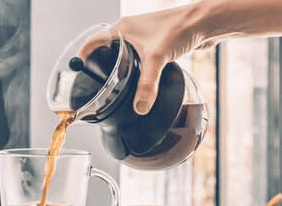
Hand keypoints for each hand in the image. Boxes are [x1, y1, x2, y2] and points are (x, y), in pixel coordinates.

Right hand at [80, 5, 211, 114]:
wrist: (205, 22)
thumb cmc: (179, 28)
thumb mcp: (157, 59)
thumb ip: (147, 86)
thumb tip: (139, 108)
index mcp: (122, 29)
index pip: (93, 42)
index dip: (82, 57)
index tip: (76, 71)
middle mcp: (130, 31)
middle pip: (106, 49)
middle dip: (100, 66)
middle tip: (95, 83)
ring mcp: (143, 37)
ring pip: (124, 54)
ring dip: (119, 68)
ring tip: (114, 85)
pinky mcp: (156, 43)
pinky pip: (139, 57)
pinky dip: (136, 68)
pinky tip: (139, 80)